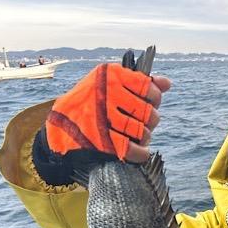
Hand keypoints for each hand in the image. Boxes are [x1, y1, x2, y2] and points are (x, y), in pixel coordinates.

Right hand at [46, 63, 170, 162]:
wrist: (60, 124)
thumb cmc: (92, 101)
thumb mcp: (110, 83)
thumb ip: (140, 82)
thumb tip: (167, 83)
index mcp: (110, 75)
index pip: (149, 88)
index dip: (154, 99)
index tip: (149, 102)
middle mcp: (106, 93)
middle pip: (149, 113)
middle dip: (151, 121)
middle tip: (143, 123)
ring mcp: (103, 117)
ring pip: (143, 132)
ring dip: (144, 137)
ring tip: (138, 135)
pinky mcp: (101, 140)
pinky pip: (133, 149)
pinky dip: (141, 153)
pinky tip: (140, 151)